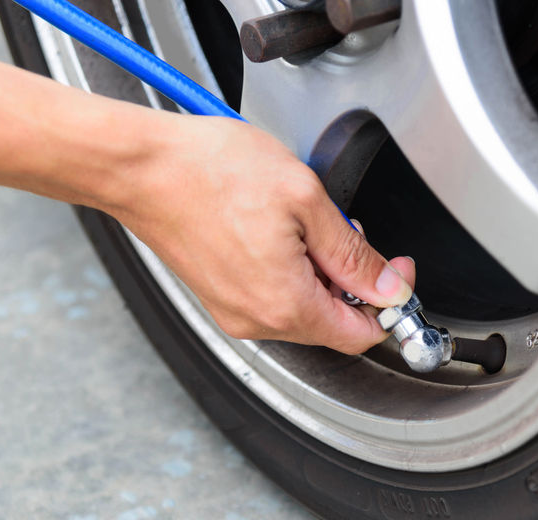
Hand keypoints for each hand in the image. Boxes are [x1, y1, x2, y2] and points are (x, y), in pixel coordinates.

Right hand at [109, 113, 414, 353]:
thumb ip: (354, 253)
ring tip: (305, 222)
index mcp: (286, 305)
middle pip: (333, 323)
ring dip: (321, 273)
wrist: (141, 166)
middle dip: (353, 281)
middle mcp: (258, 320)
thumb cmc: (209, 171)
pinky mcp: (220, 297)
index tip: (397, 268)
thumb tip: (388, 286)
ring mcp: (234, 312)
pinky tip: (280, 230)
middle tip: (344, 229)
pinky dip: (291, 271)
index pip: (363, 334)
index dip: (390, 301)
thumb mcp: (306, 199)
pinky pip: (273, 298)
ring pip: (304, 309)